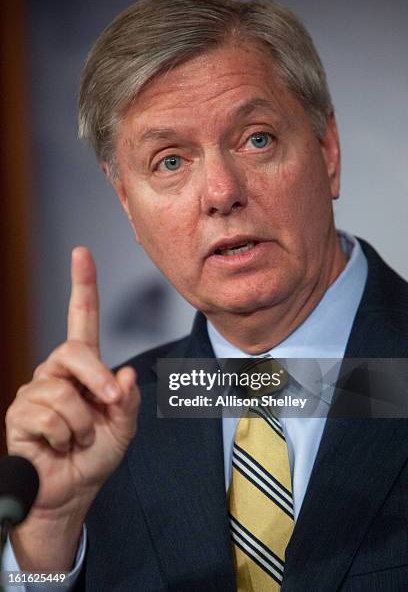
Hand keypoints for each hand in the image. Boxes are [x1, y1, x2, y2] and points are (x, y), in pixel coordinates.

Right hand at [6, 247, 140, 514]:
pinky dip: (64, 437)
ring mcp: (35, 391)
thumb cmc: (96, 456)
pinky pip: (47, 415)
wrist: (71, 493)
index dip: (82, 286)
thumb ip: (127, 400)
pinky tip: (59, 446)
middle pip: (73, 351)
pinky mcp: (19, 414)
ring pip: (62, 392)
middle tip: (109, 405)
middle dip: (96, 379)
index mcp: (83, 368)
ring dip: (82, 424)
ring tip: (78, 439)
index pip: (81, 319)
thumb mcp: (123, 427)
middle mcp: (55, 372)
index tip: (81, 253)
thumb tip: (124, 374)